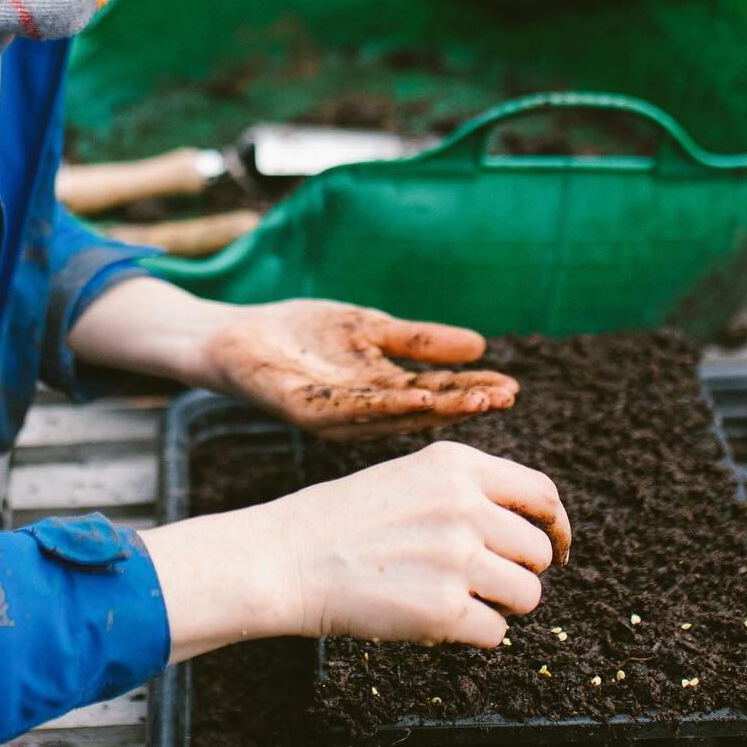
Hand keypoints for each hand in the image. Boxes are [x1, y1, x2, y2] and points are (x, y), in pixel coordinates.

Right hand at [142, 441, 570, 660]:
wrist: (288, 557)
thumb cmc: (347, 520)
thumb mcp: (411, 477)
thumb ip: (470, 492)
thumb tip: (534, 528)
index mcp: (459, 465)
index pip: (542, 494)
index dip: (558, 527)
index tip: (557, 550)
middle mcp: (466, 505)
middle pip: (539, 551)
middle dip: (517, 572)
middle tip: (475, 580)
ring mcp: (458, 557)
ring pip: (527, 596)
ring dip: (497, 605)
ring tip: (451, 599)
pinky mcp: (445, 609)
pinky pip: (495, 633)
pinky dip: (470, 635)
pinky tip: (430, 619)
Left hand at [201, 298, 517, 439]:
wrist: (233, 338)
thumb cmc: (301, 336)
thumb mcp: (369, 330)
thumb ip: (418, 341)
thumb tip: (480, 344)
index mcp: (381, 394)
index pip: (436, 395)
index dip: (473, 392)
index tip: (512, 387)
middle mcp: (363, 414)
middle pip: (422, 411)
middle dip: (465, 404)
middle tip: (505, 397)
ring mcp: (334, 415)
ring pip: (393, 415)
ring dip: (436, 408)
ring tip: (476, 400)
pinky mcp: (303, 410)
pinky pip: (350, 410)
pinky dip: (386, 405)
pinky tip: (416, 395)